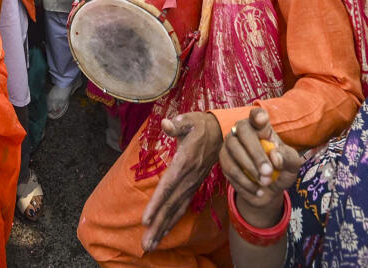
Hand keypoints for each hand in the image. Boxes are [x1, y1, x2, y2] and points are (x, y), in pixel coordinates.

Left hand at [141, 112, 223, 250]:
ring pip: (176, 210)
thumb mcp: (190, 120)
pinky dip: (171, 222)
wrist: (222, 133)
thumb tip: (166, 124)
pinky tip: (162, 233)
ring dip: (163, 229)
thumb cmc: (201, 126)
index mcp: (185, 162)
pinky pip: (182, 207)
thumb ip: (178, 124)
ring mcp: (192, 184)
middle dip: (158, 225)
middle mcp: (188, 178)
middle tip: (145, 245)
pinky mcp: (193, 187)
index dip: (157, 203)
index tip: (145, 220)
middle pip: (171, 205)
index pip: (168, 186)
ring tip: (150, 245)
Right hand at [220, 108, 301, 227]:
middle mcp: (243, 130)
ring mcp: (230, 144)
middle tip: (268, 172)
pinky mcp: (223, 160)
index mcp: (262, 127)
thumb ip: (287, 158)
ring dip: (250, 170)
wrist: (267, 190)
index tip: (262, 120)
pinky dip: (245, 182)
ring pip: (234, 151)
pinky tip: (258, 190)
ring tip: (265, 183)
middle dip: (256, 153)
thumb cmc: (281, 170)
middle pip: (243, 131)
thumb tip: (274, 156)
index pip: (257, 115)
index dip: (258, 116)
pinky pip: (230, 169)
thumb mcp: (292, 165)